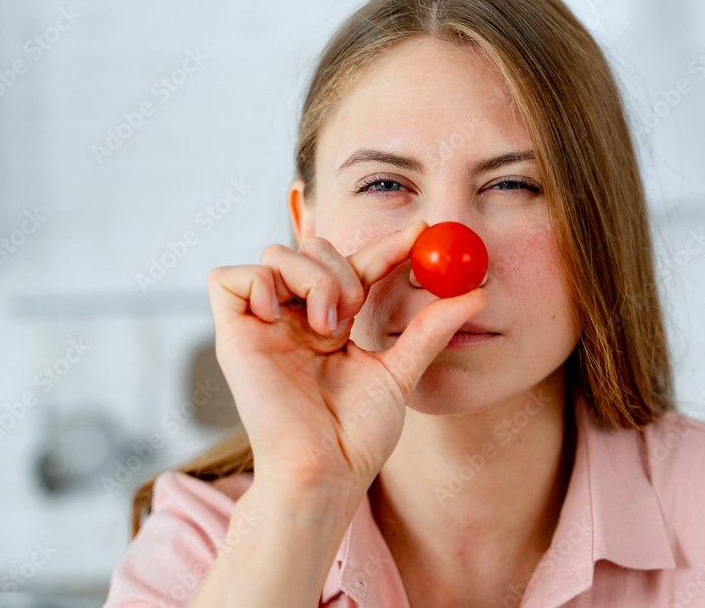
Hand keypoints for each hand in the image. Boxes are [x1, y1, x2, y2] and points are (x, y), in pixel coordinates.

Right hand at [206, 219, 488, 497]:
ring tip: (327, 326)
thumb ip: (429, 330)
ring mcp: (263, 325)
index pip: (356, 267)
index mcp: (330, 326)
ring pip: (276, 254)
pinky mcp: (232, 335)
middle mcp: (295, 319)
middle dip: (341, 268)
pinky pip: (228, 277)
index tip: (422, 233)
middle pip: (310, 247)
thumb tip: (476, 294)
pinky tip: (285, 318)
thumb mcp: (400, 372)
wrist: (325, 472)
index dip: (386, 246)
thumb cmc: (356, 437)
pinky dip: (259, 283)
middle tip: (354, 312)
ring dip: (311, 278)